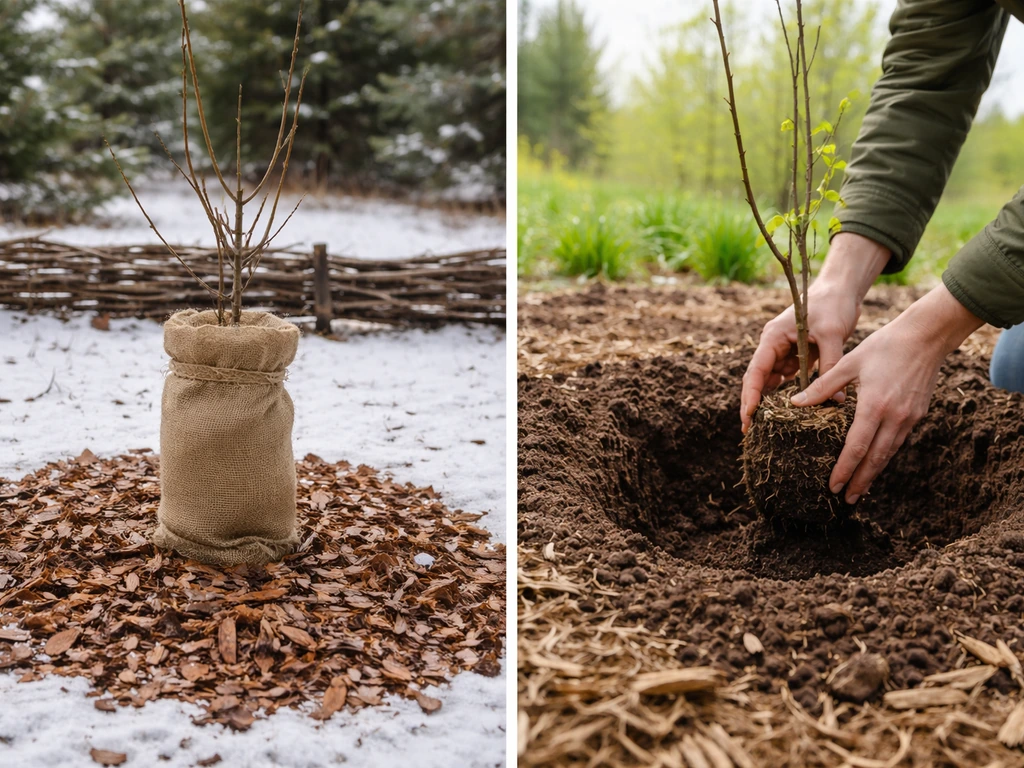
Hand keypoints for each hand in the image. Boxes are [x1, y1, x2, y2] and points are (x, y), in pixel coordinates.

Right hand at [740, 233, 890, 431]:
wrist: (843, 289)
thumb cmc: (833, 304)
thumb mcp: (832, 335)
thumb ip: (830, 366)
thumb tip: (836, 401)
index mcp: (773, 337)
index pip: (756, 370)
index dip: (751, 395)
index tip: (748, 416)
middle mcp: (774, 345)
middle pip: (757, 379)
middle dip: (752, 403)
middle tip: (749, 429)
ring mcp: (785, 350)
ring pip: (772, 381)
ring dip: (771, 401)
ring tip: (767, 426)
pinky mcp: (798, 354)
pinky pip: (790, 378)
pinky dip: (792, 393)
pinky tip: (793, 411)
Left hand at [791, 284, 983, 502]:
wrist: (925, 337)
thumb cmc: (883, 346)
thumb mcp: (849, 364)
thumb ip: (822, 386)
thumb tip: (795, 403)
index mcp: (874, 405)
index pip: (856, 447)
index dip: (844, 470)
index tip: (833, 486)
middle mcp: (894, 417)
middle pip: (875, 459)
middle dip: (860, 482)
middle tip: (845, 499)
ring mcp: (909, 418)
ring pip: (888, 453)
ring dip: (873, 473)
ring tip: (859, 490)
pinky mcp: (917, 415)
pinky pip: (897, 441)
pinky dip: (884, 456)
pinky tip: (874, 462)